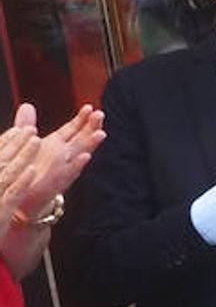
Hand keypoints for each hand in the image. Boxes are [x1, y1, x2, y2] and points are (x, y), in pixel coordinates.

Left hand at [0, 103, 104, 221]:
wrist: (23, 200)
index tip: (90, 107)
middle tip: (100, 114)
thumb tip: (27, 105)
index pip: (73, 129)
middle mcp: (64, 155)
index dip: (81, 118)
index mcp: (56, 145)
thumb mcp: (27, 145)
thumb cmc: (29, 172)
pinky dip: (77, 164)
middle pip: (81, 138)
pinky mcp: (56, 182)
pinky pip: (70, 172)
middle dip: (92, 126)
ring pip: (80, 154)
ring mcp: (63, 168)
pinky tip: (85, 157)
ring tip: (101, 133)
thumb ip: (27, 125)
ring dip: (91, 144)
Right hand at [0, 128, 39, 235]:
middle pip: (1, 162)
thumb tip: (14, 165)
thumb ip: (2, 173)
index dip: (6, 143)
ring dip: (22, 156)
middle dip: (16, 144)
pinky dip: (22, 181)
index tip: (20, 129)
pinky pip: (12, 195)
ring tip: (37, 140)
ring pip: (7, 173)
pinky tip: (35, 168)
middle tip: (31, 128)